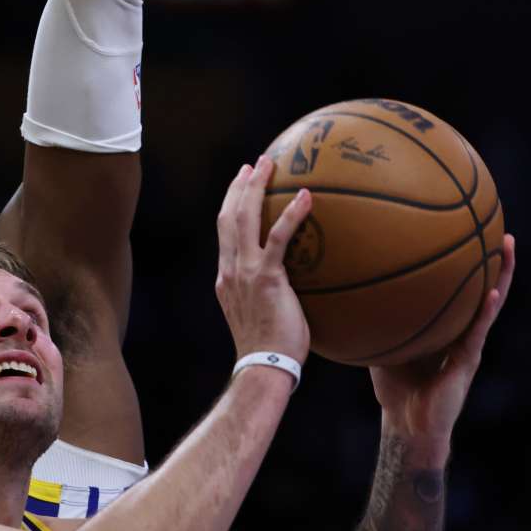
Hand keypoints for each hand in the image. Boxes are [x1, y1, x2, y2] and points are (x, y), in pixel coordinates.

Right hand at [214, 156, 312, 364]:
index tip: (241, 185)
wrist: (262, 366)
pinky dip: (291, 214)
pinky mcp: (267, 278)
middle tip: (254, 164)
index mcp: (226, 278)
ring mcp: (245, 272)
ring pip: (243, 219)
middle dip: (239, 187)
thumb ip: (268, 294)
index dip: (230, 205)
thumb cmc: (270, 350)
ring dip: (255, 187)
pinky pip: (278, 238)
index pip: (224, 233)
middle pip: (228, 217)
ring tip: (269, 165)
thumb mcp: (261, 316)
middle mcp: (230, 270)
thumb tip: (295, 286)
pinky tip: (306, 197)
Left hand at [371, 234, 516, 438]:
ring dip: (502, 276)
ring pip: (490, 304)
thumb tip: (345, 292)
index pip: (458, 288)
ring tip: (507, 247)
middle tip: (497, 226)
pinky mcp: (468, 361)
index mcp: (445, 326)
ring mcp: (468, 344)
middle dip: (492, 258)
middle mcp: (461, 330)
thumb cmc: (394, 386)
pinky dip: (484, 313)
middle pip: (481, 287)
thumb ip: (373, 321)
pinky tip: (491, 295)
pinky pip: (477, 332)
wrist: (408, 422)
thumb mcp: (382, 344)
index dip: (466, 262)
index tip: (467, 229)